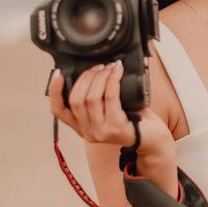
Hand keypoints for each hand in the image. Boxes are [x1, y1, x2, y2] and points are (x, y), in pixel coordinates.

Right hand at [48, 61, 173, 157]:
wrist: (153, 140)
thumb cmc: (134, 121)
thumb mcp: (110, 110)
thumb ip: (97, 98)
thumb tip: (94, 70)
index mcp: (82, 127)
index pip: (58, 111)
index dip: (54, 91)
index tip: (57, 73)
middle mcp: (88, 132)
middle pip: (76, 99)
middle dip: (86, 77)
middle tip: (99, 66)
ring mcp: (101, 132)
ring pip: (91, 97)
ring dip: (100, 77)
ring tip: (110, 67)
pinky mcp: (115, 127)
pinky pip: (110, 97)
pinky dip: (113, 80)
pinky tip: (118, 71)